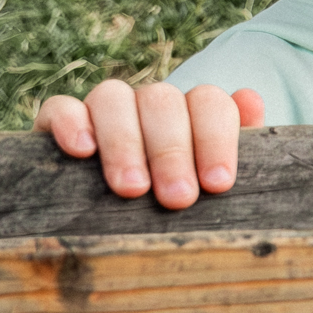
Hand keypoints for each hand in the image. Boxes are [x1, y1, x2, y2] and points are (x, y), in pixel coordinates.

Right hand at [36, 80, 265, 210]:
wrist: (114, 214)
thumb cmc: (178, 198)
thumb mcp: (212, 180)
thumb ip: (239, 146)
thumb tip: (252, 100)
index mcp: (193, 112)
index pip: (210, 103)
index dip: (216, 140)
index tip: (217, 184)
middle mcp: (150, 103)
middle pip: (163, 102)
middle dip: (172, 152)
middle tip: (177, 199)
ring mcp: (105, 108)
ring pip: (113, 98)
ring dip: (125, 143)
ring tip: (132, 189)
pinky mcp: (60, 121)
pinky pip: (60, 106)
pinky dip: (70, 122)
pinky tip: (81, 151)